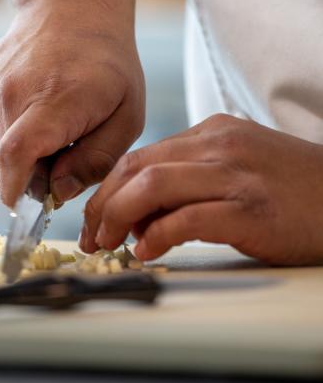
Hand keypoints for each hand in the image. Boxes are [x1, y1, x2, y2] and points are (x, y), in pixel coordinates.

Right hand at [0, 0, 144, 207]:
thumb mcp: (127, 116)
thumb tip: (58, 192)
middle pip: (0, 168)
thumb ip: (97, 161)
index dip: (20, 191)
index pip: (16, 156)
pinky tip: (24, 119)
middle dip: (28, 180)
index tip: (38, 202)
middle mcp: (8, 92)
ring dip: (13, 162)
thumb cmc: (106, 67)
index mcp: (53, 99)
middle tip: (59, 156)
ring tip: (45, 133)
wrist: (72, 12)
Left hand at [81, 114, 322, 265]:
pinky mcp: (250, 208)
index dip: (109, 187)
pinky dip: (158, 235)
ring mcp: (235, 174)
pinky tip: (147, 250)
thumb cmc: (290, 188)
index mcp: (213, 132)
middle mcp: (219, 145)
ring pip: (153, 185)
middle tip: (93, 234)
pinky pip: (188, 218)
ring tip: (110, 243)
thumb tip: (141, 213)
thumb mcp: (237, 166)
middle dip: (103, 203)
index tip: (97, 215)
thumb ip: (191, 179)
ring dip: (119, 217)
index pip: (141, 154)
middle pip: (137, 167)